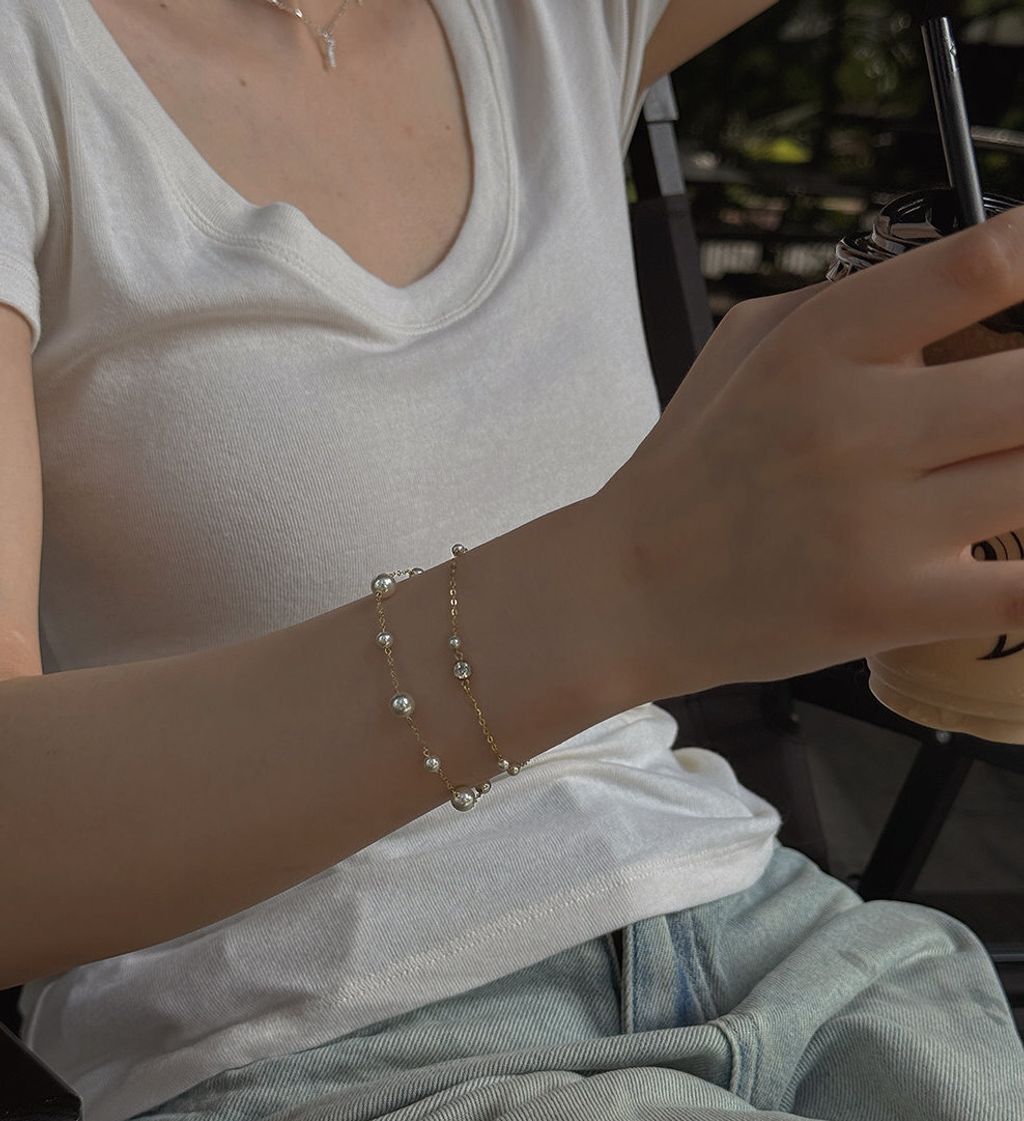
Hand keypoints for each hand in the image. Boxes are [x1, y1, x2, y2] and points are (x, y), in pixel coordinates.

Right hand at [598, 207, 1023, 696]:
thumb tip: (967, 274)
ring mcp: (874, 525)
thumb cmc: (692, 463)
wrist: (629, 589)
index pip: (977, 267)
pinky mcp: (888, 608)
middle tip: (1014, 408)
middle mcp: (853, 428)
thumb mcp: (742, 346)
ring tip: (1001, 468)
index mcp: (819, 349)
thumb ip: (847, 299)